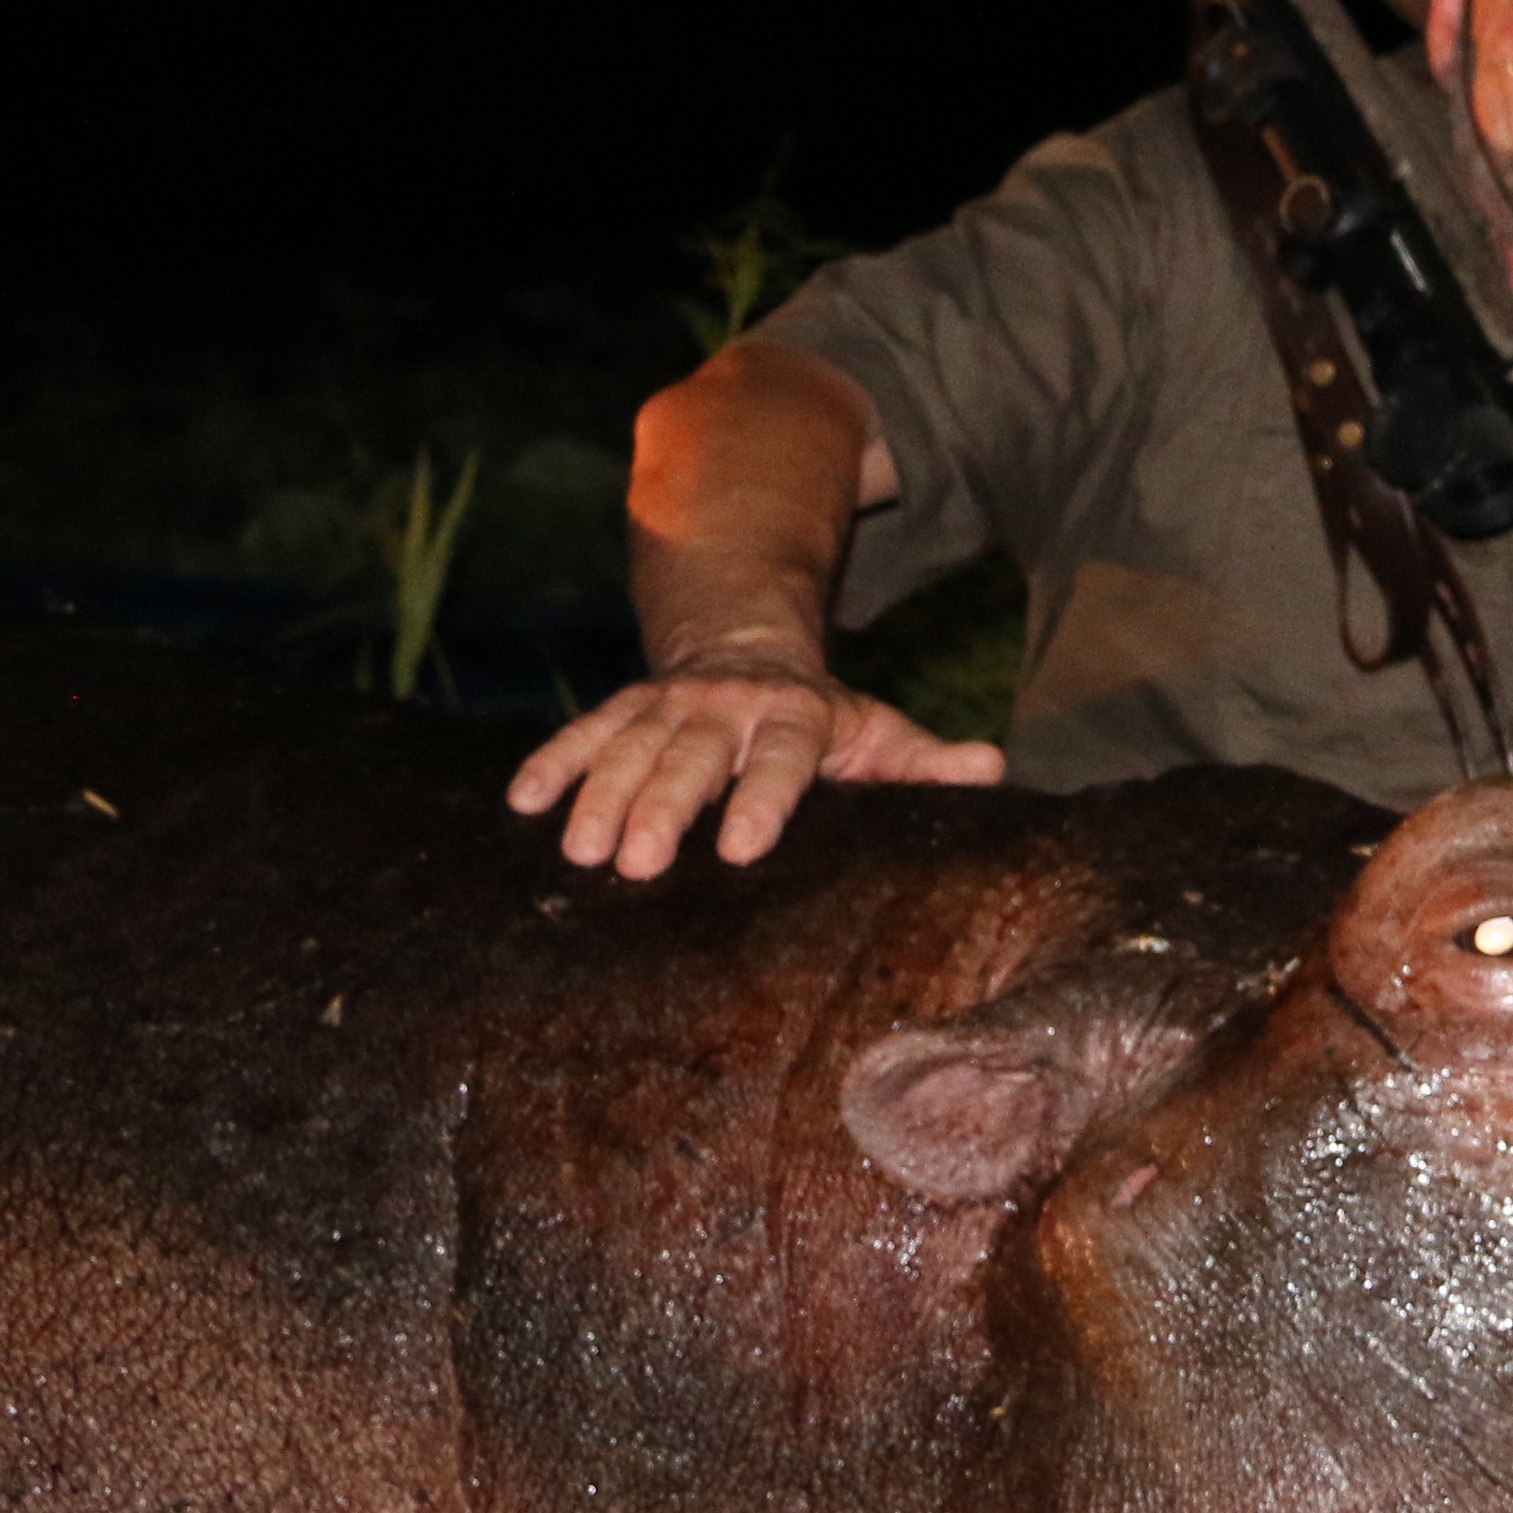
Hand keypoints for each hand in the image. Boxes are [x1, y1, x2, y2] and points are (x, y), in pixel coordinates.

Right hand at [506, 662, 1001, 878]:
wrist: (749, 649)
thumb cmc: (822, 721)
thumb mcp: (879, 734)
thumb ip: (927, 762)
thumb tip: (993, 769)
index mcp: (796, 720)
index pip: (779, 761)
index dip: (761, 801)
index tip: (741, 849)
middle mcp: (726, 710)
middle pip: (691, 760)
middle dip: (662, 807)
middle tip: (637, 863)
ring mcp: (668, 706)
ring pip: (628, 748)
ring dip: (599, 795)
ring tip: (577, 849)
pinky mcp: (622, 707)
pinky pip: (581, 732)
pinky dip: (550, 763)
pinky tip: (520, 802)